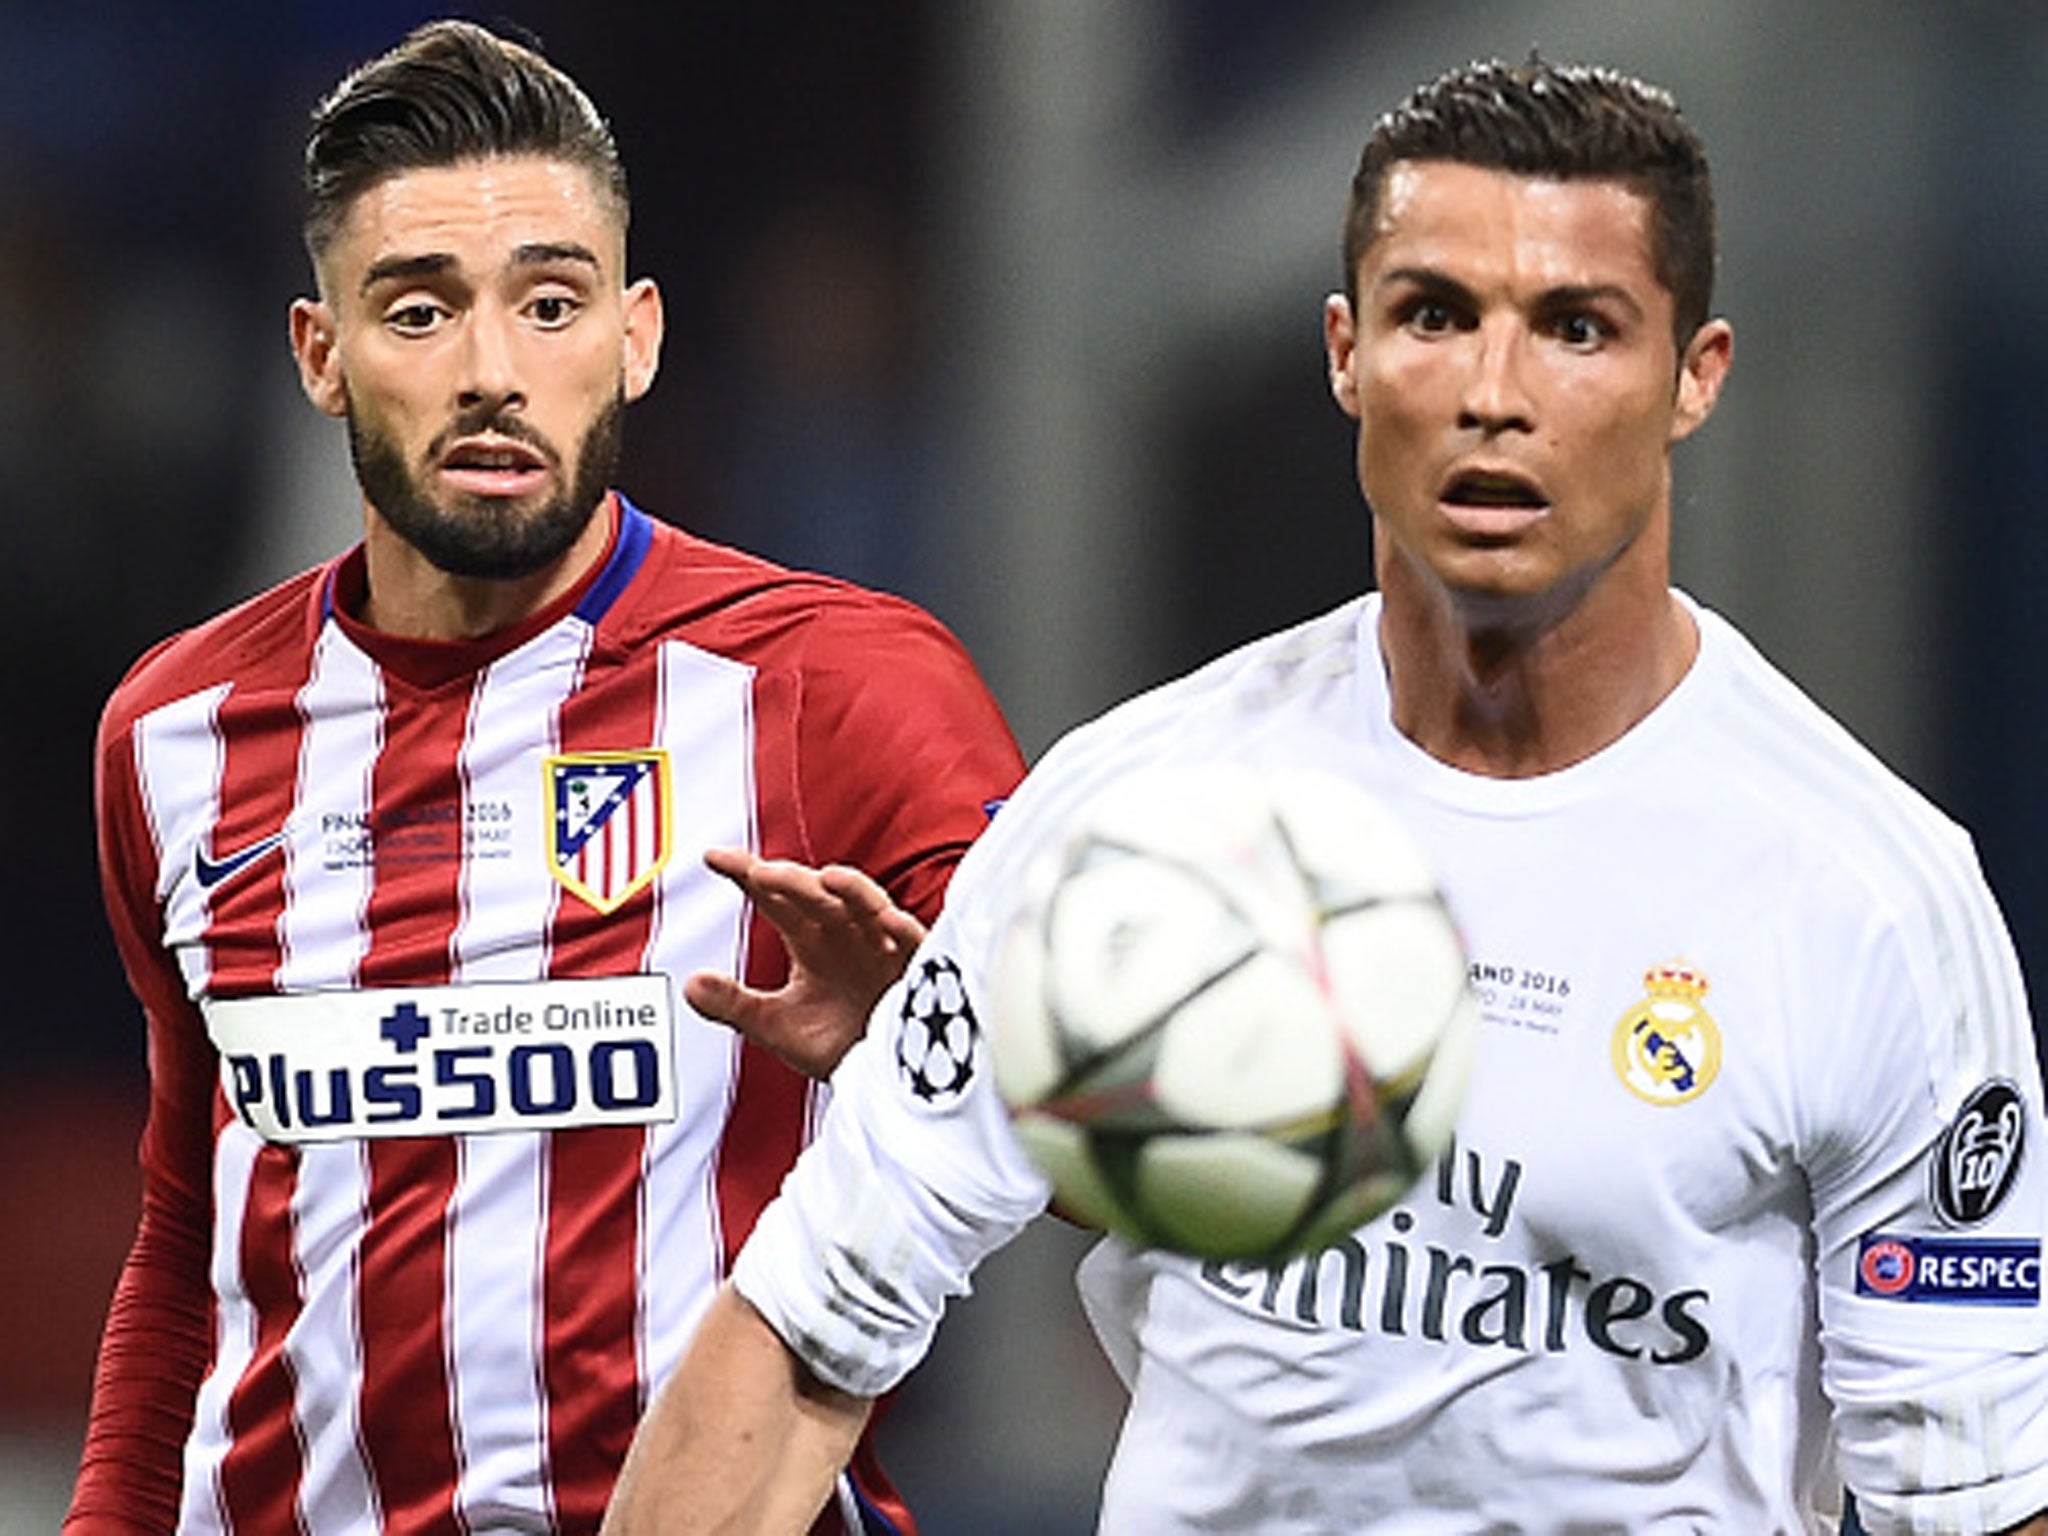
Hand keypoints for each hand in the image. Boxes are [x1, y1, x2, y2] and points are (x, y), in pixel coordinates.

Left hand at [685, 848, 927, 1079]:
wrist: (885, 1080)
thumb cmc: (839, 1043)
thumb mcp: (779, 1026)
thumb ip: (735, 1005)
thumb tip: (691, 984)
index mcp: (810, 939)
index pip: (773, 897)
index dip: (745, 874)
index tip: (712, 858)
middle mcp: (843, 932)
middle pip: (814, 894)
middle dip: (790, 881)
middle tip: (760, 873)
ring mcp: (879, 945)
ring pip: (865, 904)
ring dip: (849, 889)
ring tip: (827, 878)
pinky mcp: (914, 967)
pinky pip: (911, 941)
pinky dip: (899, 929)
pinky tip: (887, 921)